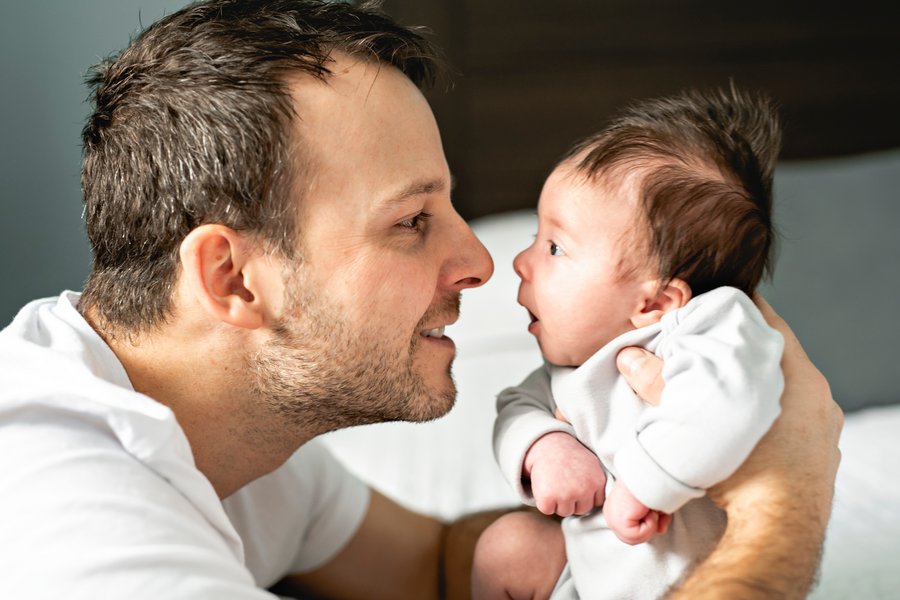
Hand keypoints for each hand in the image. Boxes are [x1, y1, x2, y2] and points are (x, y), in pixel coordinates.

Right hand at [523, 431, 605, 516]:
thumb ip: (598, 482)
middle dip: (572, 500)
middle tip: (564, 481)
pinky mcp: (547, 498)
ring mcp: (565, 495)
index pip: (596, 503)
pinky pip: (548, 510)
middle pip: (581, 510)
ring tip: (555, 482)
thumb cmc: (569, 454)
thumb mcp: (592, 464)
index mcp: (597, 482)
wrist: (547, 444)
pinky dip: (544, 501)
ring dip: (558, 502)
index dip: (585, 495)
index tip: (577, 482)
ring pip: (564, 512)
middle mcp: (583, 490)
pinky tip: (545, 486)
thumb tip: (604, 503)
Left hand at [604, 482, 671, 544]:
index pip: (631, 532)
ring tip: (650, 508)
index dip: (648, 525)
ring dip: (650, 525)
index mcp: (615, 510)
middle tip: (653, 510)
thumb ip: (656, 519)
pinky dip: (650, 524)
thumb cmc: (651, 484)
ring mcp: (613, 519)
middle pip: (633, 539)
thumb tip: (660, 531)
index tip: (653, 510)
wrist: (647, 473)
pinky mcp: (619, 522)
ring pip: (635, 539)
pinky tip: (647, 509)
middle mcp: (611, 515)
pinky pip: (638, 536)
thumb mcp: (654, 504)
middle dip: (649, 527)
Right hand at [617, 298, 842, 597]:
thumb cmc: (741, 472)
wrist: (776, 531)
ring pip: (781, 386)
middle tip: (702, 346)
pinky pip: (791, 417)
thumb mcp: (691, 422)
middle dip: (736, 347)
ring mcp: (822, 425)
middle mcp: (815, 394)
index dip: (731, 307)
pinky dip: (766, 412)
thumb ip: (659, 386)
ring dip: (751, 382)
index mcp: (793, 373)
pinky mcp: (820, 453)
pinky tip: (739, 425)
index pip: (763, 316)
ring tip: (716, 387)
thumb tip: (629, 358)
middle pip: (771, 351)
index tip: (705, 306)